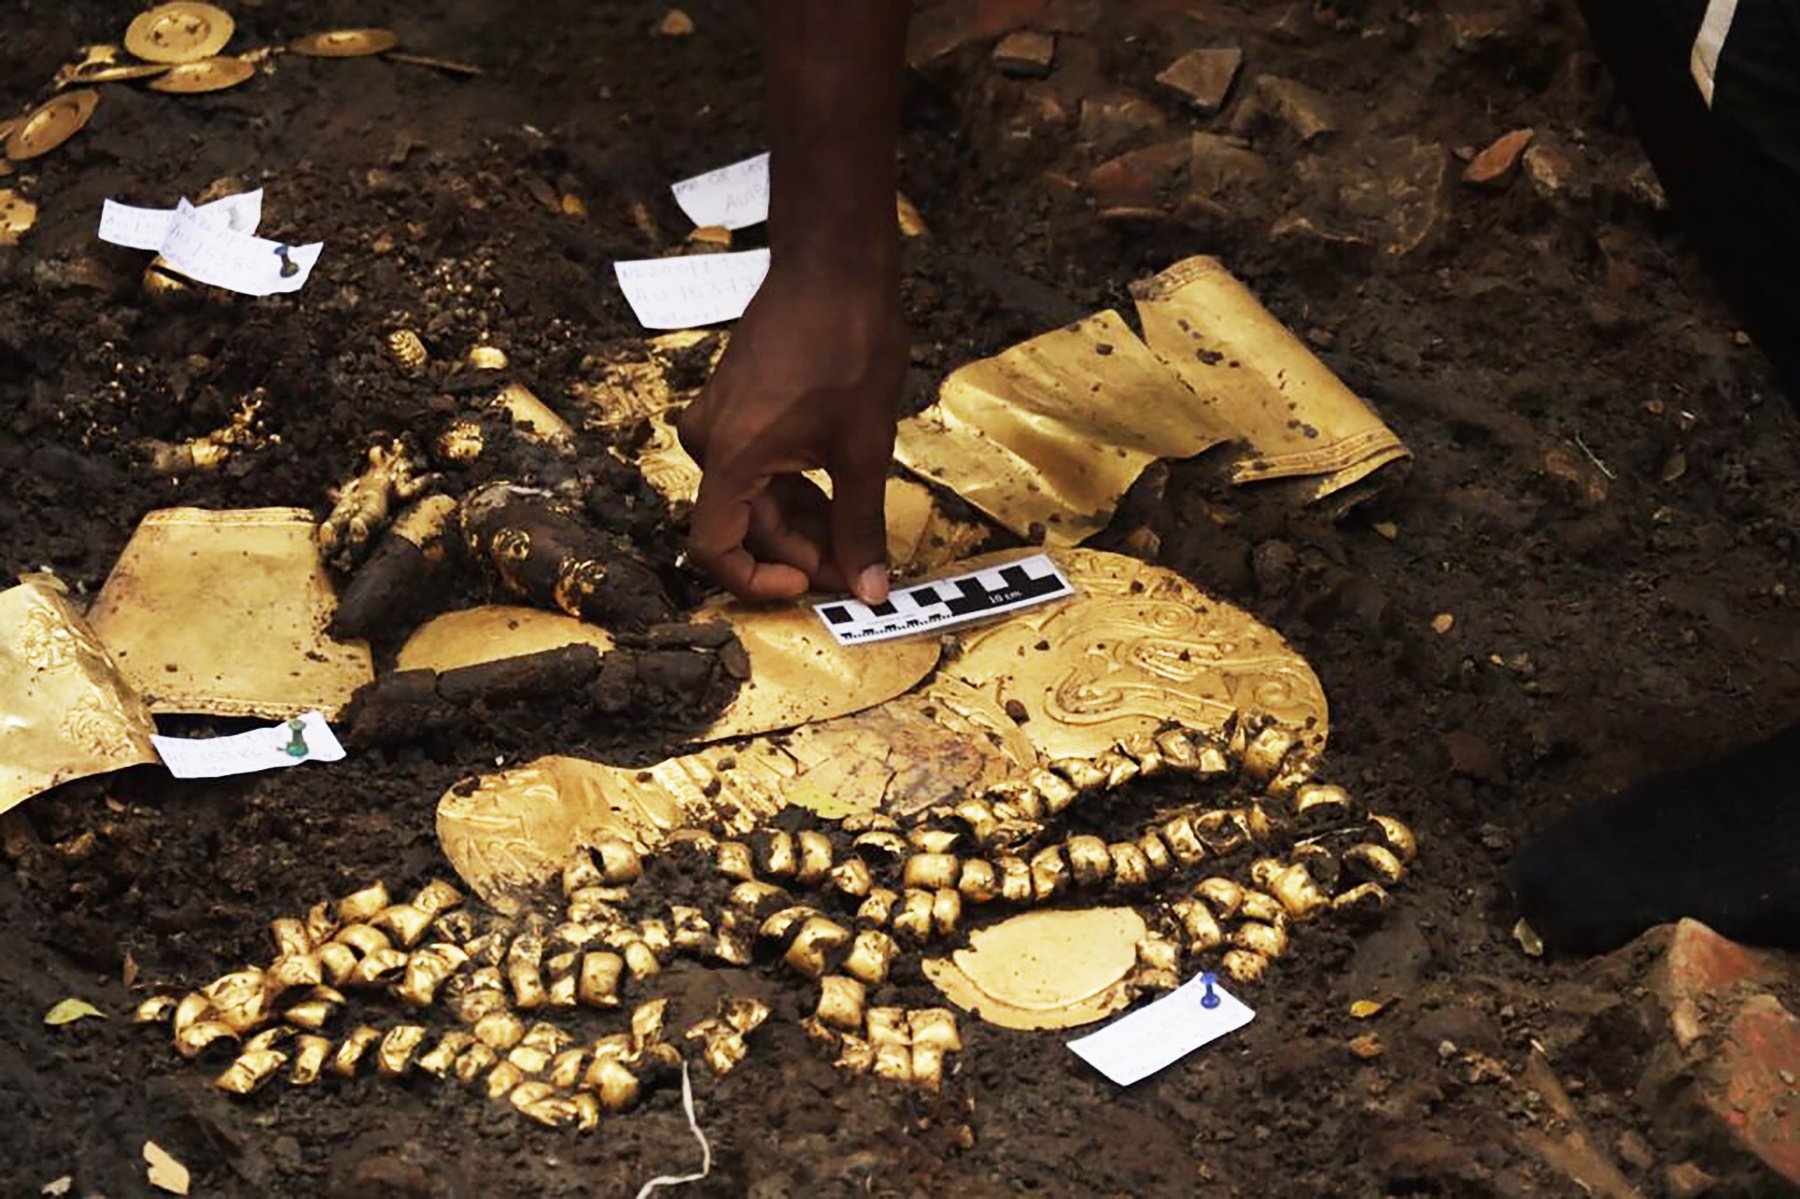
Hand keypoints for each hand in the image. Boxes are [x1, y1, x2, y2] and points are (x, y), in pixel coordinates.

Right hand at [678, 262, 904, 603]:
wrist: (835, 265)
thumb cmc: (848, 345)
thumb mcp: (864, 447)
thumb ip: (860, 525)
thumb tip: (868, 588)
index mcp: (731, 456)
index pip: (715, 549)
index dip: (760, 581)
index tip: (812, 584)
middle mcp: (711, 441)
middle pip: (745, 526)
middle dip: (802, 553)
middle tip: (860, 567)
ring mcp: (720, 420)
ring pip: (754, 498)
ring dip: (803, 523)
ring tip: (859, 532)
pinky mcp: (736, 405)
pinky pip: (756, 466)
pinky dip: (795, 489)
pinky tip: (841, 494)